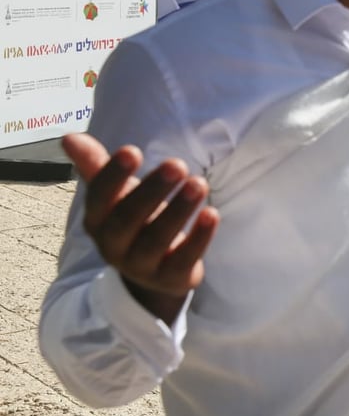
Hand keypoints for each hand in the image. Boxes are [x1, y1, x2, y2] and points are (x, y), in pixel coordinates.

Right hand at [62, 133, 218, 322]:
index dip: (113, 175)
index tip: (132, 150)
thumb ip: (96, 167)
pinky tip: (212, 213)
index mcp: (97, 221)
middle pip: (128, 219)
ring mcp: (141, 265)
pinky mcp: (171, 278)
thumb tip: (68, 137)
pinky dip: (199, 237)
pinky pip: (184, 259)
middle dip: (152, 191)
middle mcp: (113, 245)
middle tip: (177, 164)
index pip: (98, 197)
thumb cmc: (134, 220)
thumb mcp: (116, 195)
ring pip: (157, 239)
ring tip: (199, 183)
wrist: (153, 272)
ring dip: (179, 210)